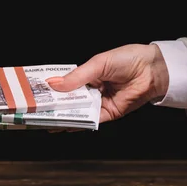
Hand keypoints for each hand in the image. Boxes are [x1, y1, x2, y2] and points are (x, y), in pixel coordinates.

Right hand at [46, 44, 168, 123]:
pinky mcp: (107, 114)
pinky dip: (78, 123)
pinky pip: (90, 120)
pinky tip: (64, 125)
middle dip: (53, 105)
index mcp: (86, 75)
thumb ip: (76, 77)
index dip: (50, 88)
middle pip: (68, 100)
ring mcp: (98, 103)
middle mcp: (90, 90)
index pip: (64, 83)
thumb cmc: (126, 60)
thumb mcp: (97, 64)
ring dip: (62, 116)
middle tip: (35, 109)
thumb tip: (53, 84)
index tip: (34, 92)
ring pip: (77, 111)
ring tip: (45, 119)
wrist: (152, 70)